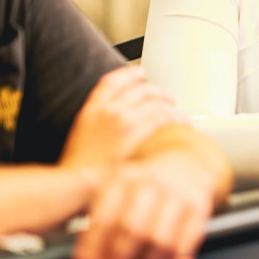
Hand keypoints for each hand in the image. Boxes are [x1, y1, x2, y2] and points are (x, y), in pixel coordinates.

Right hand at [59, 65, 182, 172]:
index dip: (129, 74)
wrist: (75, 184)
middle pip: (140, 89)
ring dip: (170, 105)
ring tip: (178, 113)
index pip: (112, 81)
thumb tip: (117, 119)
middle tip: (167, 99)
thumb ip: (99, 123)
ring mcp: (122, 119)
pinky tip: (182, 123)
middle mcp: (107, 110)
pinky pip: (162, 116)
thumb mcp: (83, 137)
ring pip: (155, 101)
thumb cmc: (80, 168)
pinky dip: (175, 117)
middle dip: (157, 92)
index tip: (141, 73)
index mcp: (91, 110)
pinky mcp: (136, 132)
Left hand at [63, 151, 215, 258]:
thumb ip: (94, 237)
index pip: (103, 221)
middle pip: (131, 231)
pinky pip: (183, 244)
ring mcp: (178, 191)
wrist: (183, 164)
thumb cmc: (140, 191)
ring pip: (159, 240)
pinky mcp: (200, 205)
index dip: (92, 256)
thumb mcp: (113, 198)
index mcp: (122, 176)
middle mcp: (151, 180)